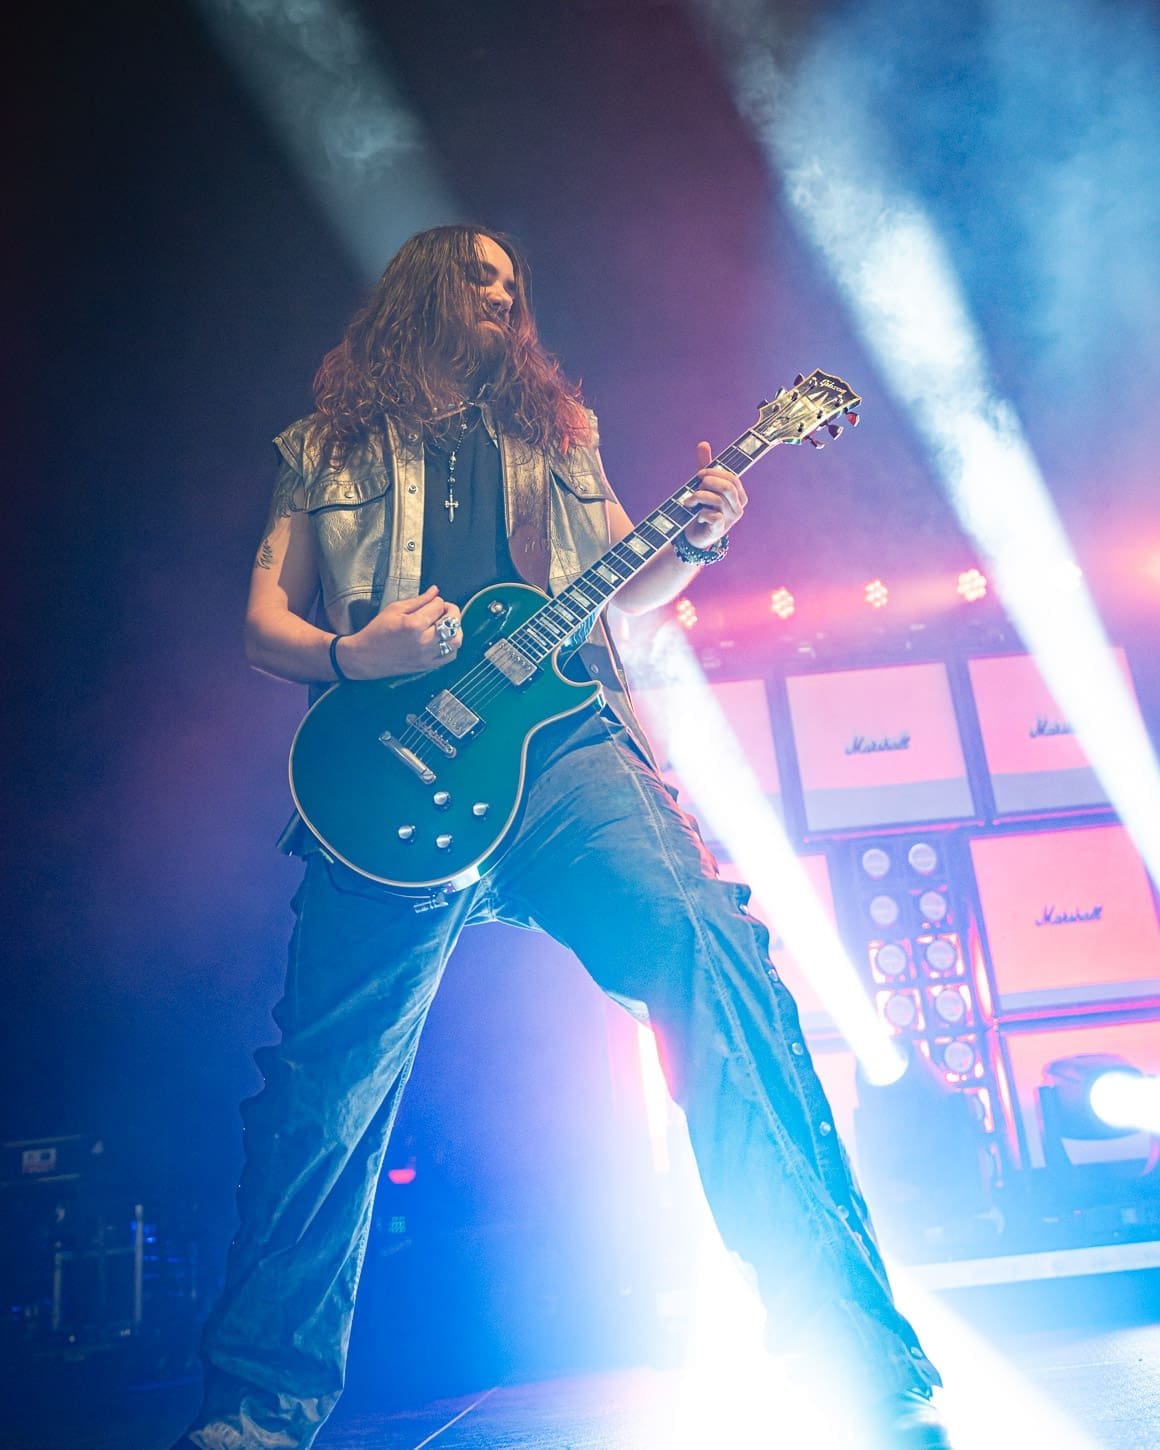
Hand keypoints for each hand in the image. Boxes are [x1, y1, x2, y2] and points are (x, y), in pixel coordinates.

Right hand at [340, 586, 461, 678]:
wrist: (365, 656)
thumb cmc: (377, 631)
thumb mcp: (394, 609)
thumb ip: (419, 600)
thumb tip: (435, 591)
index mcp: (414, 624)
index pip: (439, 606)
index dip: (437, 600)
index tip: (431, 602)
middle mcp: (423, 641)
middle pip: (452, 621)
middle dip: (451, 611)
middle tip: (444, 609)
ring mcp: (427, 655)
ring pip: (456, 640)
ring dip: (455, 628)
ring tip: (445, 624)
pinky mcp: (427, 665)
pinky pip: (450, 656)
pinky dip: (452, 645)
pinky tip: (443, 639)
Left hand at [683, 440, 746, 548]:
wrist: (693, 535)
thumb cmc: (701, 508)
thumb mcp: (703, 485)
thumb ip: (705, 466)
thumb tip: (703, 443)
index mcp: (739, 495)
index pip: (732, 477)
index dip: (714, 472)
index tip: (699, 474)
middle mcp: (738, 507)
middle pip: (727, 487)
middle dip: (707, 483)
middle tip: (695, 487)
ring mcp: (731, 519)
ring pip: (717, 500)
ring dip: (699, 497)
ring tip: (689, 502)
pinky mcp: (720, 530)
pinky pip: (714, 516)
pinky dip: (701, 513)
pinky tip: (696, 515)